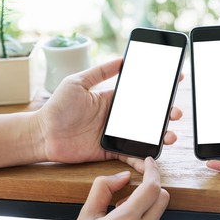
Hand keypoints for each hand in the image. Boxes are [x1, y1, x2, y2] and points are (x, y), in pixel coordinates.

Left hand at [36, 59, 182, 171]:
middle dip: (166, 115)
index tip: (175, 81)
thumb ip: (100, 71)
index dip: (159, 89)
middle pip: (148, 116)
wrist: (43, 134)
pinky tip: (151, 161)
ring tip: (170, 137)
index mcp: (113, 100)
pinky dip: (142, 160)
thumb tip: (122, 59)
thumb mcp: (78, 82)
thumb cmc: (57, 107)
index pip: (141, 93)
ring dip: (160, 137)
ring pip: (144, 136)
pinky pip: (130, 155)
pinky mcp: (111, 151)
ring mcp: (116, 135)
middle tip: (176, 113)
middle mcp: (118, 117)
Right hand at [63, 157, 168, 219]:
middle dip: (150, 188)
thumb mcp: (85, 217)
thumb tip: (122, 175)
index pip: (151, 187)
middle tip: (129, 195)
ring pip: (158, 214)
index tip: (148, 163)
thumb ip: (103, 189)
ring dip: (146, 208)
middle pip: (162, 197)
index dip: (152, 170)